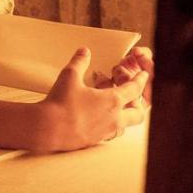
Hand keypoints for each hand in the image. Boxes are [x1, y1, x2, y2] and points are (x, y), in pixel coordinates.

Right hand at [33, 47, 149, 152]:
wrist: (48, 129)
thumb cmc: (60, 104)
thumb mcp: (69, 77)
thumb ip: (79, 62)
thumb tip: (84, 51)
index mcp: (112, 100)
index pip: (134, 89)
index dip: (140, 80)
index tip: (144, 76)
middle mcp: (114, 118)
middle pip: (138, 113)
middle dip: (138, 104)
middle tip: (131, 97)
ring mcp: (106, 131)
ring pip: (125, 126)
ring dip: (124, 117)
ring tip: (114, 109)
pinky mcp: (96, 141)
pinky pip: (110, 134)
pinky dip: (109, 126)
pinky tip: (98, 121)